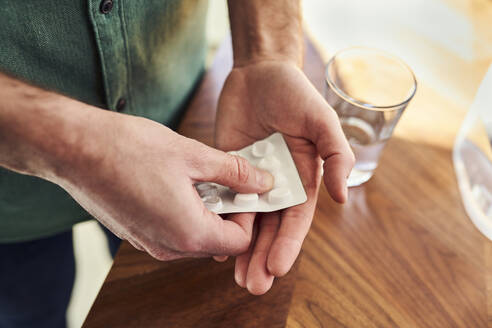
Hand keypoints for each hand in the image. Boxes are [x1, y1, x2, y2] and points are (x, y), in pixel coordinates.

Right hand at [53, 112, 273, 259]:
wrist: (74, 148)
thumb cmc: (129, 149)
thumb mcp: (193, 155)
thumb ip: (234, 172)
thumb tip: (262, 181)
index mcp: (188, 234)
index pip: (240, 240)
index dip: (249, 214)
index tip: (247, 187)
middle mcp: (169, 248)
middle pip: (218, 240)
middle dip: (229, 211)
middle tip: (228, 178)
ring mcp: (149, 243)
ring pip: (195, 234)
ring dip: (207, 209)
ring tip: (201, 176)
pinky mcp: (136, 232)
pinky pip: (173, 229)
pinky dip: (185, 210)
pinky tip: (178, 181)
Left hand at [215, 61, 353, 293]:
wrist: (260, 71)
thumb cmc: (296, 93)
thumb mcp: (323, 120)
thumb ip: (337, 155)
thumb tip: (343, 196)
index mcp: (304, 178)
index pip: (297, 219)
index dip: (288, 244)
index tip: (278, 268)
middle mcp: (278, 184)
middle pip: (271, 228)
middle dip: (264, 257)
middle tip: (254, 286)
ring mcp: (251, 179)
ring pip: (247, 220)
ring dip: (241, 248)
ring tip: (236, 277)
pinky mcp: (227, 169)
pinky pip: (223, 198)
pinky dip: (219, 220)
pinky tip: (212, 242)